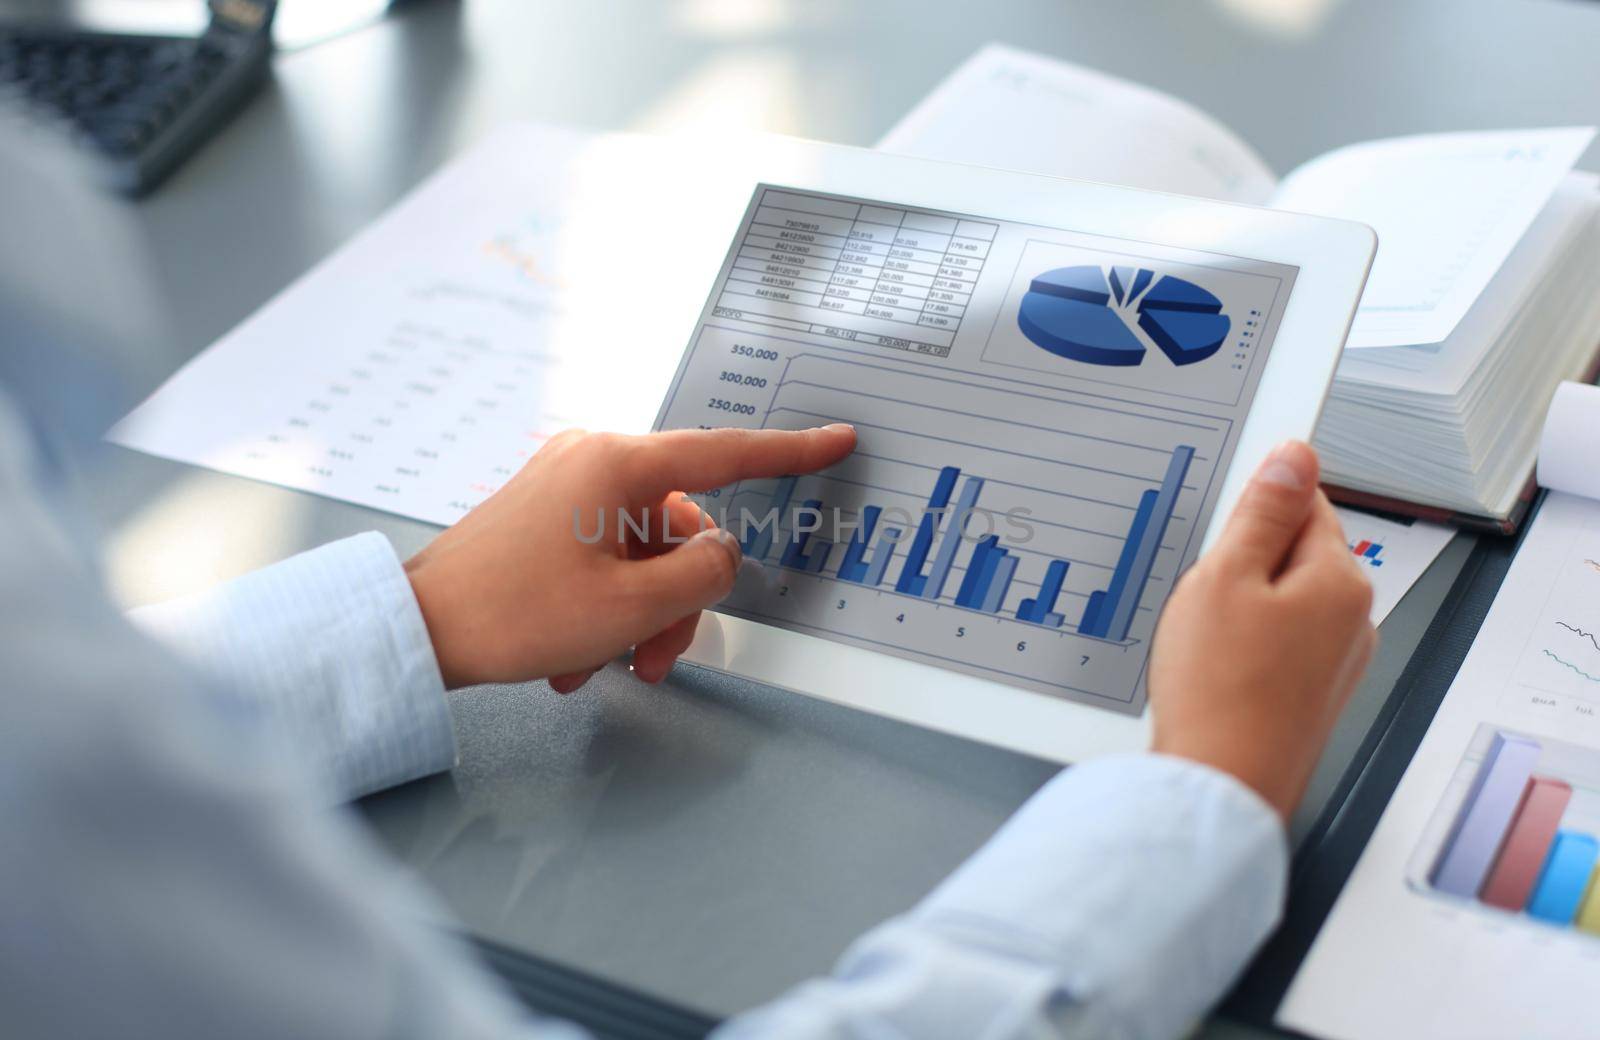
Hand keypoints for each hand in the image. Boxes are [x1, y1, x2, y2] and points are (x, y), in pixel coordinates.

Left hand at [405, 424, 855, 691]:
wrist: (415, 628)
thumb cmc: (517, 614)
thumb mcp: (631, 606)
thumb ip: (703, 574)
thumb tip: (722, 553)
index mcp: (618, 465)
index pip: (725, 454)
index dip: (789, 452)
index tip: (837, 438)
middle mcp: (592, 460)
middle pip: (679, 527)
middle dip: (677, 601)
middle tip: (653, 661)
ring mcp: (563, 485)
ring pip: (641, 552)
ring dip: (638, 616)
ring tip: (603, 669)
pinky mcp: (542, 514)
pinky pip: (602, 556)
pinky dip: (604, 607)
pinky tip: (575, 658)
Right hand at [1147, 441, 1375, 819]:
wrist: (1221, 785)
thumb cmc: (1221, 691)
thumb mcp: (1226, 578)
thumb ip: (1263, 512)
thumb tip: (1295, 458)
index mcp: (1340, 580)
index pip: (1305, 502)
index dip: (1253, 509)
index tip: (1220, 530)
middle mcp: (1353, 620)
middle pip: (1295, 553)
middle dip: (1245, 561)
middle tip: (1201, 592)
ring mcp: (1337, 662)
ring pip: (1283, 601)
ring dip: (1241, 606)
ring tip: (1203, 637)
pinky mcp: (1313, 695)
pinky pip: (1279, 644)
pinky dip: (1245, 646)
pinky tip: (1213, 667)